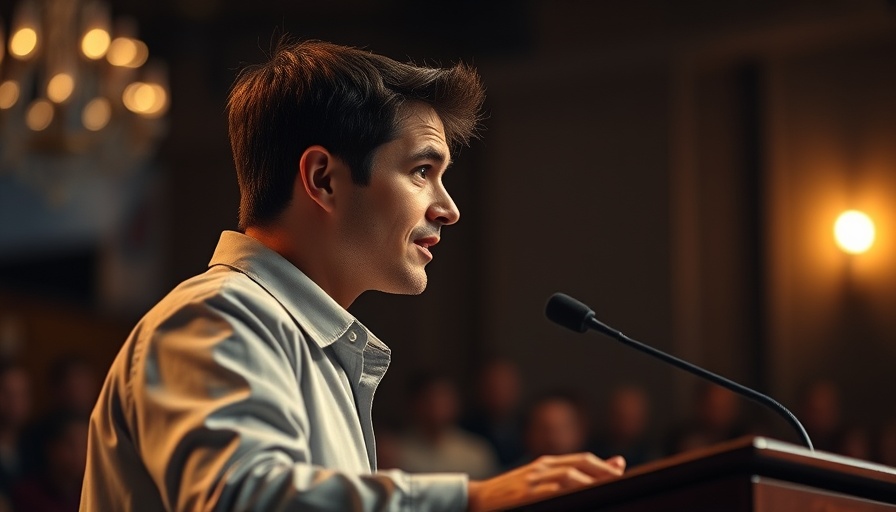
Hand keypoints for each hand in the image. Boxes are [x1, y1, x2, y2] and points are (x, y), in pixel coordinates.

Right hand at [467, 452, 624, 510]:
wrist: (476, 500)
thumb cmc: (512, 493)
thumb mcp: (538, 480)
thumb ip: (569, 474)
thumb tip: (613, 465)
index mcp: (545, 464)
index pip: (582, 459)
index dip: (603, 467)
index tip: (621, 474)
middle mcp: (540, 469)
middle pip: (578, 465)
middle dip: (602, 474)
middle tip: (620, 482)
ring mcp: (531, 482)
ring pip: (567, 477)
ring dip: (588, 483)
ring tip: (605, 491)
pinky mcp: (525, 496)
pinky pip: (550, 493)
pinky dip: (566, 494)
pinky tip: (580, 500)